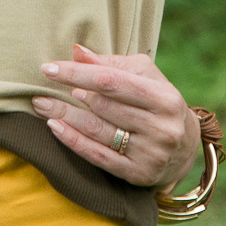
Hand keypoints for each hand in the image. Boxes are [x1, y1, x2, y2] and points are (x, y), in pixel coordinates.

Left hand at [33, 44, 205, 189]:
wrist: (184, 147)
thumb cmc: (156, 102)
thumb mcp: (143, 77)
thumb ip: (111, 64)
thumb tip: (77, 51)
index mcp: (165, 98)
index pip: (112, 81)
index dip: (78, 74)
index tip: (48, 68)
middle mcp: (161, 127)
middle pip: (102, 107)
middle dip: (67, 97)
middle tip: (41, 91)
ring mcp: (151, 153)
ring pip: (97, 131)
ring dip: (64, 116)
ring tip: (42, 106)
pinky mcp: (139, 173)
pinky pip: (98, 156)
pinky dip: (73, 141)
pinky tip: (55, 128)